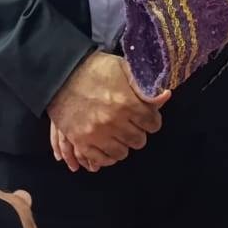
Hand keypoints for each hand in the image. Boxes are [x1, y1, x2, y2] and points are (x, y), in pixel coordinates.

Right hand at [46, 52, 170, 172]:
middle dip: (139, 132)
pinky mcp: (81, 141)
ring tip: (120, 135)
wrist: (61, 74)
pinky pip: (101, 159)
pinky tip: (109, 146)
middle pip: (139, 140)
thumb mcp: (123, 68)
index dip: (152, 120)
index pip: (152, 123)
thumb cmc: (95, 68)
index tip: (147, 117)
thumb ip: (144, 84)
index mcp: (127, 102)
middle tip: (133, 125)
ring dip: (124, 144)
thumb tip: (166, 94)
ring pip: (122, 152)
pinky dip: (107, 156)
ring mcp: (97, 133)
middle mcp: (114, 121)